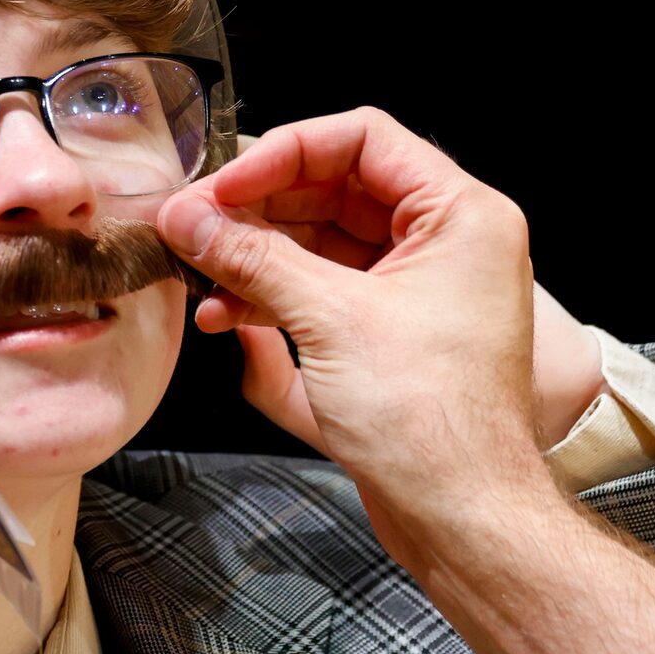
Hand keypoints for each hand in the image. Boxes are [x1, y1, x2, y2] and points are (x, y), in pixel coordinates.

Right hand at [155, 109, 604, 570]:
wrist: (462, 516)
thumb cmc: (432, 424)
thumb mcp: (327, 322)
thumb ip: (252, 258)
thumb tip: (192, 218)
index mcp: (461, 216)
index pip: (363, 138)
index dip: (284, 150)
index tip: (225, 182)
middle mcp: (448, 243)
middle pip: (337, 187)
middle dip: (260, 207)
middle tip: (195, 223)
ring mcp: (421, 290)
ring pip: (325, 242)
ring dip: (259, 254)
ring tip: (200, 272)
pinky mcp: (394, 334)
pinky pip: (328, 291)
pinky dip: (278, 296)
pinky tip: (228, 314)